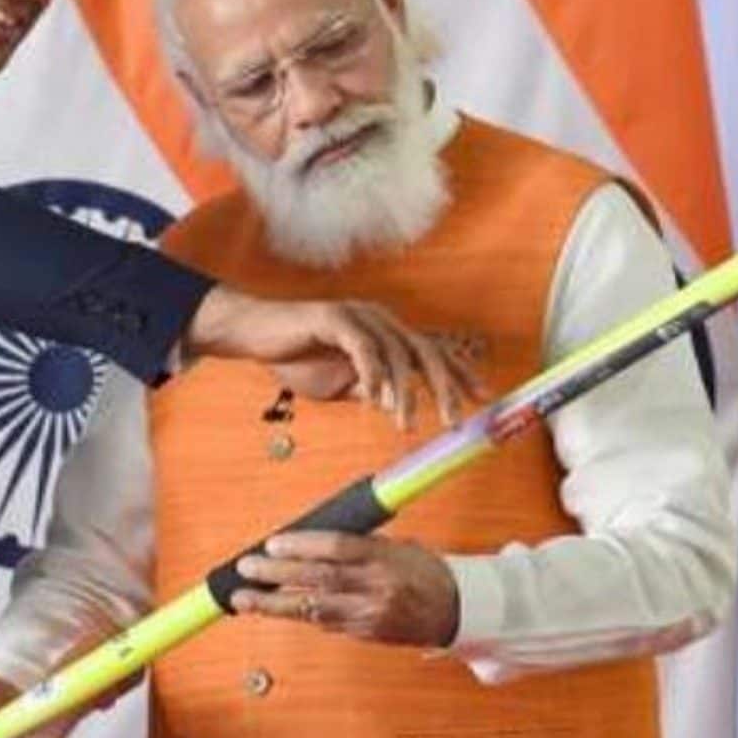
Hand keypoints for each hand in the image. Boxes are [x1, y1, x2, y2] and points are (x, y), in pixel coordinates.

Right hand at [185, 286, 483, 428]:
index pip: (432, 351)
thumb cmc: (297, 356)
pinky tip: (375, 399)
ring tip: (405, 422)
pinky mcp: (333, 317)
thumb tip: (393, 405)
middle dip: (445, 385)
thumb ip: (368, 390)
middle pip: (425, 350)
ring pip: (397, 352)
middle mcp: (379, 320)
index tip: (483, 398)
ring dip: (404, 391)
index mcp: (386, 334)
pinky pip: (362, 346)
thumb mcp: (340, 383)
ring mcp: (358, 315)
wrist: (254, 334)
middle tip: (454, 420)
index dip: (459, 373)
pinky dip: (372, 374)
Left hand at [229, 531, 460, 646]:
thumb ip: (358, 544)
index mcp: (385, 558)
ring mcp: (370, 615)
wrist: (455, 611)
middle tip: (247, 568)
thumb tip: (309, 540)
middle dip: (277, 574)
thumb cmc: (425, 572)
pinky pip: (324, 623)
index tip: (273, 543)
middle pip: (319, 580)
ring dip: (274, 604)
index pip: (337, 549)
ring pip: (313, 610)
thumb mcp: (397, 546)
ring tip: (244, 599)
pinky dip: (298, 614)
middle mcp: (376, 588)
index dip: (302, 546)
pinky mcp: (364, 634)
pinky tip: (274, 608)